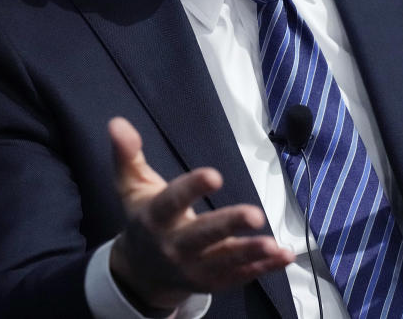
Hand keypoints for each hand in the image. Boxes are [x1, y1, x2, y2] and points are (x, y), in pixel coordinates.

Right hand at [107, 117, 293, 311]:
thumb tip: (117, 122)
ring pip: (224, 260)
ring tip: (273, 244)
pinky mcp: (213, 281)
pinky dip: (263, 267)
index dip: (191, 189)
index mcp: (154, 219)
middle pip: (202, 236)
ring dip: (250, 252)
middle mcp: (174, 246)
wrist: (141, 272)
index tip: (213, 174)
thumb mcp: (130, 186)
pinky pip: (240, 275)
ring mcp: (194, 268)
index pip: (171, 202)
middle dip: (228, 225)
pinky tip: (284, 255)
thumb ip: (126, 155)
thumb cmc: (143, 218)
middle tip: (254, 215)